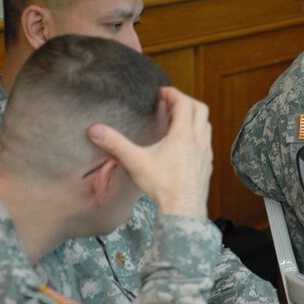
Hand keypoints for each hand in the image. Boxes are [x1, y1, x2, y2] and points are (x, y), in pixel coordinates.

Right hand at [88, 86, 212, 218]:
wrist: (184, 210)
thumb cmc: (163, 185)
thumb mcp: (136, 162)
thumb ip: (116, 144)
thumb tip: (95, 130)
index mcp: (184, 134)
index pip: (184, 103)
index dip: (173, 94)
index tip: (161, 93)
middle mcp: (200, 140)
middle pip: (200, 109)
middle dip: (186, 101)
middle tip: (170, 103)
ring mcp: (207, 152)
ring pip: (206, 125)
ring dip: (195, 117)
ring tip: (178, 120)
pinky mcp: (208, 164)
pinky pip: (207, 141)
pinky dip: (198, 134)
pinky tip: (186, 144)